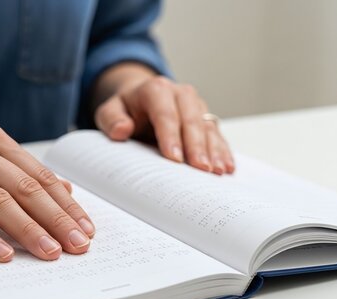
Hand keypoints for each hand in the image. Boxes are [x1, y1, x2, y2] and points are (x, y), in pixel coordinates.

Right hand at [0, 124, 94, 261]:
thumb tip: (65, 192)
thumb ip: (18, 172)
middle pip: (25, 189)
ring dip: (28, 230)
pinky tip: (3, 254)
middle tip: (78, 245)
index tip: (86, 229)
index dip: (66, 205)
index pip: (39, 176)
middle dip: (57, 220)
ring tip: (50, 253)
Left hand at [93, 65, 234, 174]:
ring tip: (216, 171)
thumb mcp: (109, 111)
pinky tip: (227, 167)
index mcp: (156, 89)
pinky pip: (217, 134)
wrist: (140, 100)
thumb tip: (122, 130)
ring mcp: (196, 105)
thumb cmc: (125, 109)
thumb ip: (112, 119)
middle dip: (197, 145)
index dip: (170, 135)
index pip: (165, 113)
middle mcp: (180, 94)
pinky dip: (222, 151)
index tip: (174, 157)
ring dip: (213, 150)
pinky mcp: (206, 118)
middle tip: (201, 168)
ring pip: (208, 127)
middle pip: (191, 120)